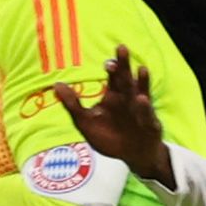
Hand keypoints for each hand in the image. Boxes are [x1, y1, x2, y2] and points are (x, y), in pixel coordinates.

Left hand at [55, 46, 168, 184]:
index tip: (107, 63)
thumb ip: (72, 104)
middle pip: (126, 78)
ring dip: (140, 80)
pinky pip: (147, 114)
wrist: (131, 157)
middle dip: (124, 65)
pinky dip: (144, 107)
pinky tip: (141, 99)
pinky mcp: (149, 123)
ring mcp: (140, 110)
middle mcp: (128, 98)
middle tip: (122, 48)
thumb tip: (56, 85)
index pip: (113, 76)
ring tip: (141, 68)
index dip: (111, 68)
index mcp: (114, 95)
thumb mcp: (85, 122)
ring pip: (140, 92)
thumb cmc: (109, 137)